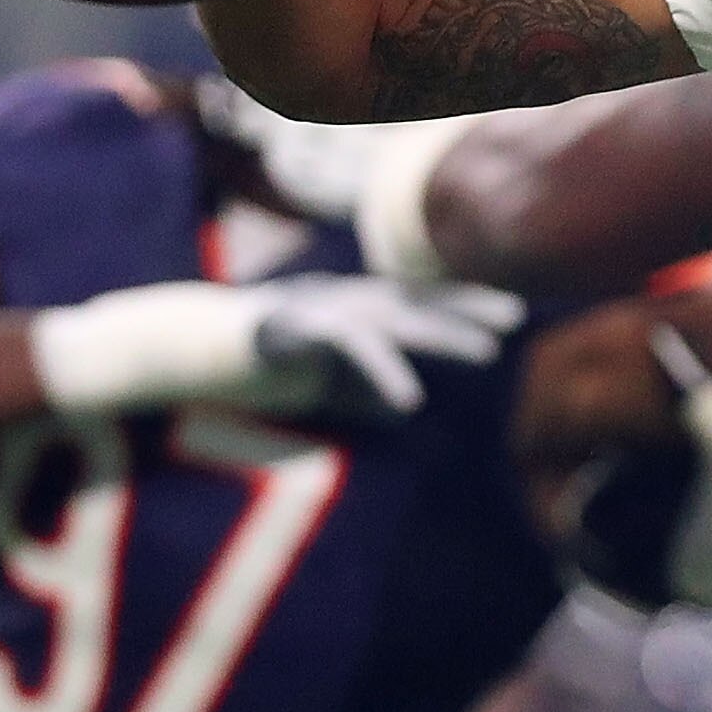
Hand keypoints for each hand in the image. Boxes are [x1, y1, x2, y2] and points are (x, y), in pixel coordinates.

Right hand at [250, 276, 524, 415]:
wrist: (194, 350)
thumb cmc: (263, 366)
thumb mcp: (327, 384)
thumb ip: (363, 393)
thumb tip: (401, 412)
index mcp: (358, 308)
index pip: (422, 301)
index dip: (466, 303)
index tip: (512, 311)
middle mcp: (347, 300)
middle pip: (420, 300)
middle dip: (469, 306)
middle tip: (517, 315)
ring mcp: (324, 308)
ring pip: (397, 318)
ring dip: (445, 334)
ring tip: (488, 352)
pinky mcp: (300, 328)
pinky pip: (353, 347)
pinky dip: (384, 372)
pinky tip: (409, 401)